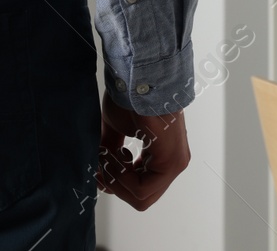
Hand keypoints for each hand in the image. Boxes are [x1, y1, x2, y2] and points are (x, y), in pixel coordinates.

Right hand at [97, 90, 189, 209]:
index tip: (100, 166)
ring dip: (116, 180)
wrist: (138, 79)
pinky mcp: (172, 163)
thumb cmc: (130, 97)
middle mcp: (174, 163)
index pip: (140, 188)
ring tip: (107, 155)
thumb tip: (100, 175)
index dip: (116, 183)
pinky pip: (142, 188)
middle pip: (141, 198)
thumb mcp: (116, 131)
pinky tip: (115, 154)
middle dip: (115, 186)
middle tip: (100, 167)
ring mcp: (176, 164)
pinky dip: (122, 178)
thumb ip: (111, 154)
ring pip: (141, 196)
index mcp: (164, 156)